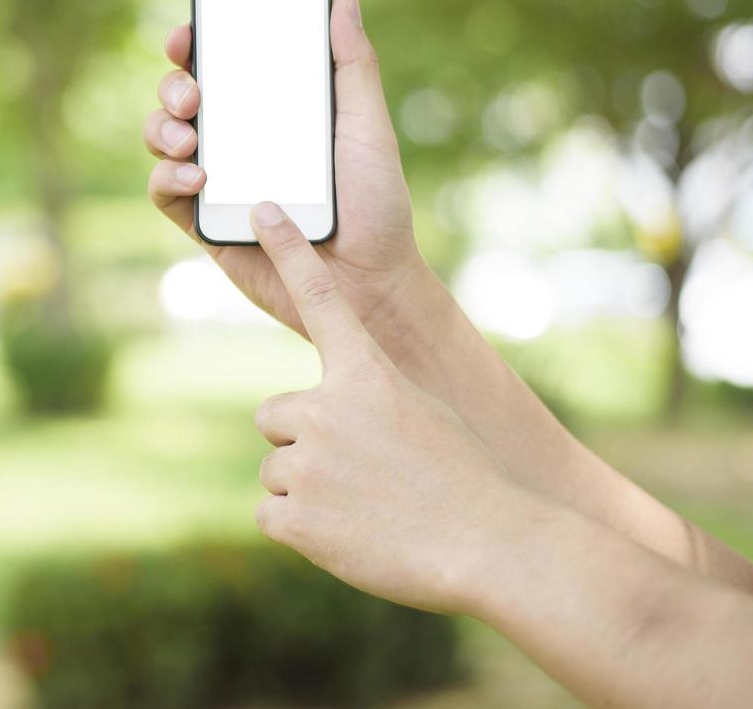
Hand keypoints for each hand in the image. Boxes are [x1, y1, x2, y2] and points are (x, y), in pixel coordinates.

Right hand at [145, 0, 425, 337]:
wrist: (370, 285)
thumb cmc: (377, 207)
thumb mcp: (368, 127)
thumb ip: (354, 66)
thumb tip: (345, 0)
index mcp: (272, 111)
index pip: (223, 65)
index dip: (195, 43)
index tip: (190, 32)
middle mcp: (238, 142)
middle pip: (182, 97)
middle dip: (173, 85)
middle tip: (194, 94)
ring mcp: (218, 182)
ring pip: (162, 139)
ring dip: (162, 128)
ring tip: (192, 138)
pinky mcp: (205, 225)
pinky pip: (165, 193)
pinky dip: (167, 177)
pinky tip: (196, 174)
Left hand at [247, 201, 518, 613]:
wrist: (490, 544)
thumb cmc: (462, 479)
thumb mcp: (420, 416)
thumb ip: (366, 401)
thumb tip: (324, 414)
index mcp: (364, 373)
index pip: (318, 297)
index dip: (289, 248)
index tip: (263, 208)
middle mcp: (325, 408)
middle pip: (276, 416)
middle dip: (305, 442)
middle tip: (359, 472)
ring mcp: (308, 462)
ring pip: (277, 469)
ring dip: (308, 490)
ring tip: (364, 507)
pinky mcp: (294, 516)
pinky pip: (272, 515)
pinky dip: (302, 529)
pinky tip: (347, 535)